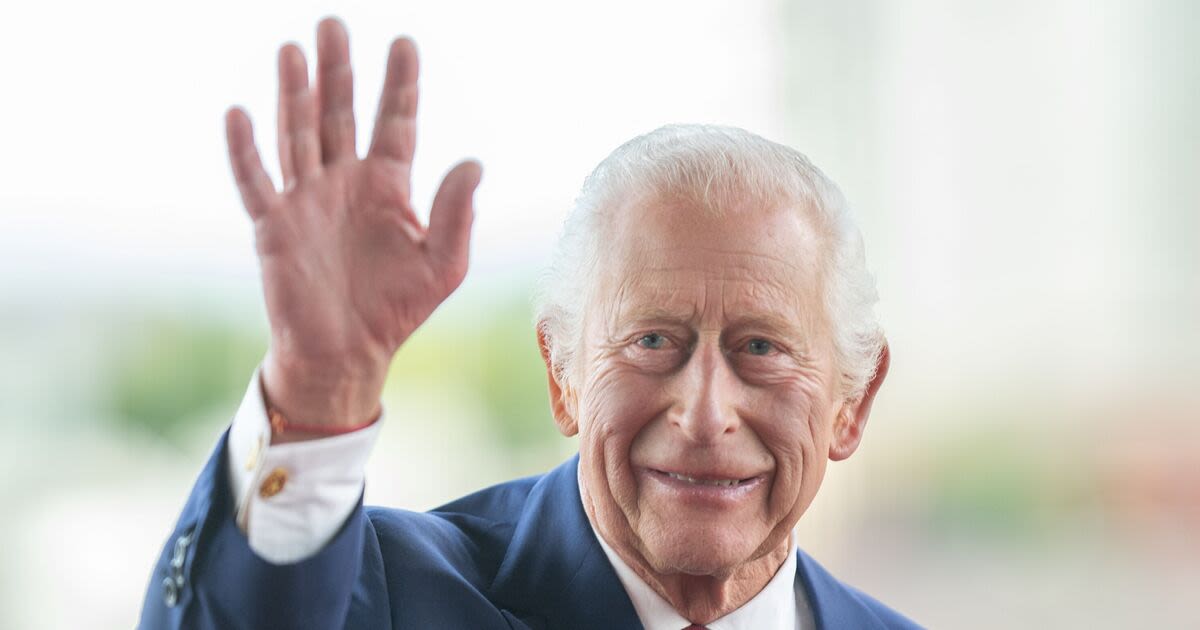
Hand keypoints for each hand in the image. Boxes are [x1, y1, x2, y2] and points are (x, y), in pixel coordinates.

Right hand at [224, 18, 480, 428]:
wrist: (347, 353)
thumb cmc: (398, 309)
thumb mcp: (444, 263)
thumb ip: (457, 213)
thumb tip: (473, 161)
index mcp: (388, 187)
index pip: (395, 123)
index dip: (399, 85)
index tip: (403, 43)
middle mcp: (345, 183)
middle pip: (340, 115)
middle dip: (338, 70)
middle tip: (333, 23)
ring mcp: (307, 200)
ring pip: (299, 135)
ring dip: (295, 94)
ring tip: (293, 50)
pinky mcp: (274, 226)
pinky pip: (258, 181)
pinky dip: (246, 150)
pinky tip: (241, 114)